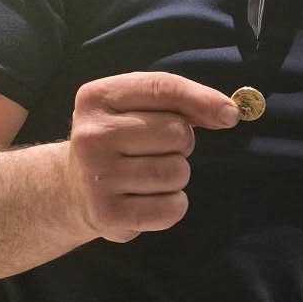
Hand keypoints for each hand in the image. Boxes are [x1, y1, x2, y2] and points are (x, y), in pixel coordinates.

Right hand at [66, 72, 238, 242]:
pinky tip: (150, 199)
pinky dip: (173, 205)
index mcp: (97, 97)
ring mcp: (97, 175)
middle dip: (182, 143)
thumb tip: (227, 113)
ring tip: (149, 176)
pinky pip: (172, 208)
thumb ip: (178, 102)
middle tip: (157, 150)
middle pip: (177, 133)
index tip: (230, 115)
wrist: (72, 188)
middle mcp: (92, 135)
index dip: (203, 99)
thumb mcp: (134, 107)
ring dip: (176, 176)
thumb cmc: (118, 140)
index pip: (163, 88)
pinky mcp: (108, 213)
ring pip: (177, 172)